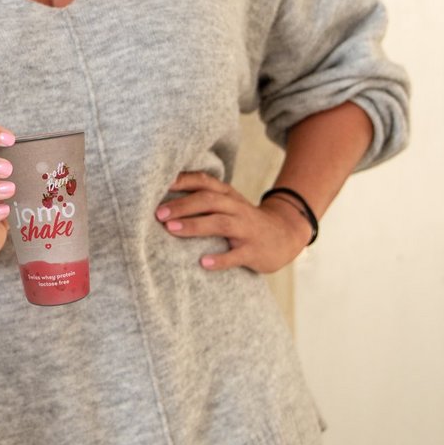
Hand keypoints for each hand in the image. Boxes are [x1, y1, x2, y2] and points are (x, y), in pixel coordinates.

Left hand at [154, 171, 308, 273]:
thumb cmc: (243, 219)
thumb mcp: (227, 203)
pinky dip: (220, 259)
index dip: (182, 181)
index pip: (204, 181)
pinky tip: (203, 263)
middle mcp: (236, 208)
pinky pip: (237, 255)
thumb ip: (201, 197)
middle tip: (158, 213)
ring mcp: (247, 229)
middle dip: (182, 205)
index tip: (158, 184)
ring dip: (195, 225)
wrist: (285, 235)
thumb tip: (161, 196)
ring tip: (171, 229)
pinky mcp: (254, 251)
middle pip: (208, 200)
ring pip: (220, 223)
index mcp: (227, 194)